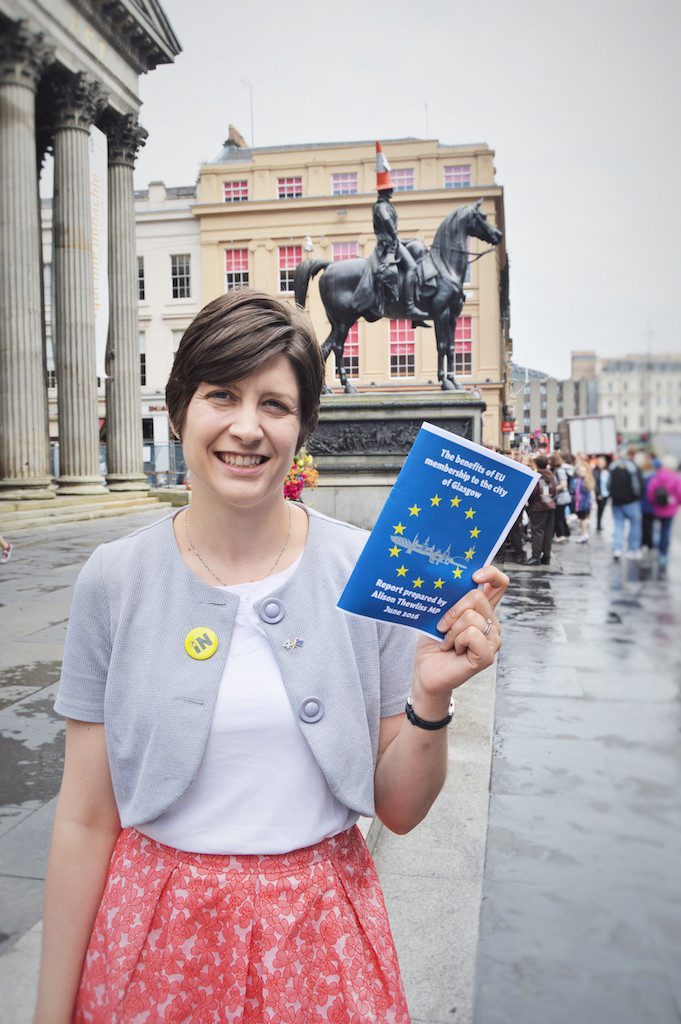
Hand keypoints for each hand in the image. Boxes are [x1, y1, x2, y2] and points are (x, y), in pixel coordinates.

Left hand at [411, 566, 508, 713]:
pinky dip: (456, 641)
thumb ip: (452, 597)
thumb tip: (453, 578)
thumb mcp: (439, 613)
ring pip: (471, 617)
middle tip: (443, 627)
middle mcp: (492, 622)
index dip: (491, 574)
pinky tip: (455, 651)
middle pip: (477, 597)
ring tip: (448, 642)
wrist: (425, 669)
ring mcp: (493, 639)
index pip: (499, 583)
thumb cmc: (432, 641)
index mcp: (482, 609)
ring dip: (451, 630)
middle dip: (453, 610)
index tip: (474, 576)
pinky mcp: (487, 655)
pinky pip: (472, 634)